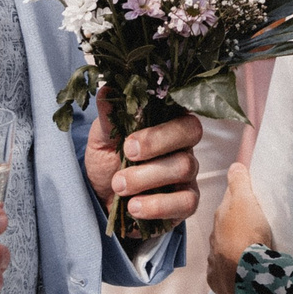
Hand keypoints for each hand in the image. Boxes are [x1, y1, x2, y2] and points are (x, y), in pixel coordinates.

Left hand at [85, 110, 205, 227]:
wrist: (103, 200)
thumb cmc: (108, 163)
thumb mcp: (102, 139)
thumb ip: (108, 116)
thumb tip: (106, 87)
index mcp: (165, 121)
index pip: (179, 108)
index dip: (159, 124)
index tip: (127, 141)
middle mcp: (182, 144)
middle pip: (190, 132)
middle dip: (156, 144)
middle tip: (125, 155)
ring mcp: (188, 173)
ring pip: (184, 167)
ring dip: (146, 178)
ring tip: (119, 186)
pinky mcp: (187, 202)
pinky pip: (186, 202)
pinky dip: (157, 205)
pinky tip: (134, 207)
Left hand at [208, 162, 272, 293]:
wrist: (247, 275)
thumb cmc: (248, 235)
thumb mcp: (246, 201)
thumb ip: (239, 182)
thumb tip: (234, 165)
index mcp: (221, 217)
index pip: (229, 203)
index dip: (240, 201)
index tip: (252, 203)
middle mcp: (214, 238)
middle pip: (225, 227)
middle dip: (235, 227)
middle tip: (255, 228)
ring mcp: (214, 260)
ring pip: (223, 250)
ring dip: (233, 249)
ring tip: (251, 252)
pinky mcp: (218, 281)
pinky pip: (223, 273)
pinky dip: (231, 270)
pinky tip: (241, 271)